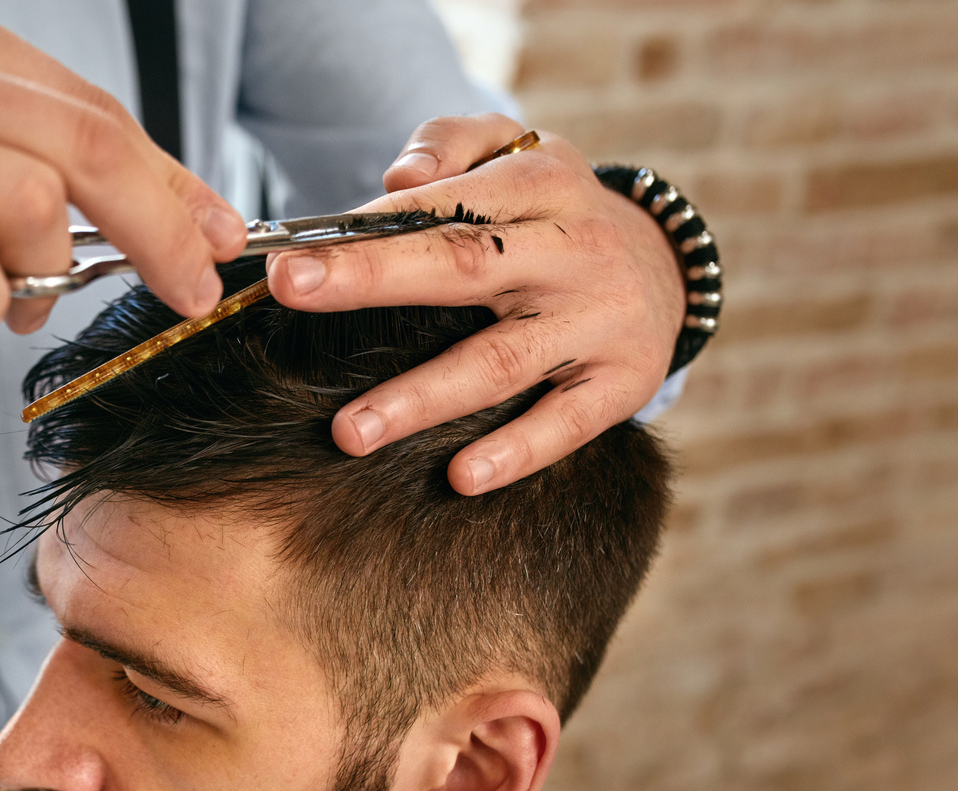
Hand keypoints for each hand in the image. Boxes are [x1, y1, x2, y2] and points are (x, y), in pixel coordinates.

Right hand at [0, 0, 244, 336]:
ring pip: (30, 204)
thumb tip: (162, 211)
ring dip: (46, 274)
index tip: (213, 234)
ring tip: (12, 300)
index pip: (87, 105)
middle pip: (83, 146)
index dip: (168, 177)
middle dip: (159, 227)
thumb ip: (19, 149)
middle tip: (189, 289)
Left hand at [266, 113, 684, 494]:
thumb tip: (394, 180)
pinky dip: (515, 452)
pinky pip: (566, 425)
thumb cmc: (553, 214)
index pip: (449, 202)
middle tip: (293, 291)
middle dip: (372, 279)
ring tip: (349, 431)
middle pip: (465, 264)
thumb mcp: (515, 154)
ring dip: (422, 398)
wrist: (665, 269)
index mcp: (543, 185)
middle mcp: (574, 248)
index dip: (370, 227)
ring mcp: (600, 321)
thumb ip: (449, 147)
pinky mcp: (623, 383)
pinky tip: (460, 477)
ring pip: (501, 361)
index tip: (294, 255)